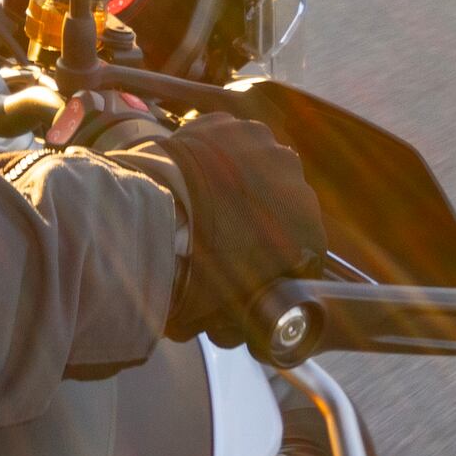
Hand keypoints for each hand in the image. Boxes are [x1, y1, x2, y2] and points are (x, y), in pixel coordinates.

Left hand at [163, 112, 331, 347]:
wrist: (148, 215)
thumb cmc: (189, 268)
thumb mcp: (222, 313)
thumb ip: (240, 321)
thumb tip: (233, 331)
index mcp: (305, 228)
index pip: (306, 256)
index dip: (283, 272)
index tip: (261, 279)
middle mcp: (293, 178)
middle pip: (284, 207)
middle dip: (262, 225)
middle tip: (226, 241)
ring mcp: (259, 143)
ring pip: (259, 168)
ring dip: (242, 185)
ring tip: (208, 203)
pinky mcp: (224, 123)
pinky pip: (227, 143)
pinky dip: (214, 158)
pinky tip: (192, 176)